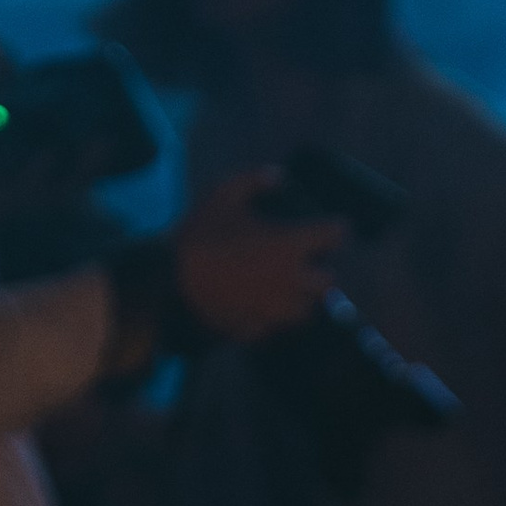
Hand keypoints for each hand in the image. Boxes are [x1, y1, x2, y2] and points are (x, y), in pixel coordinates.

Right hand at [172, 168, 344, 342]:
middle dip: (323, 269)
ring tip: (287, 284)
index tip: (331, 227)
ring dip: (304, 296)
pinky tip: (262, 303)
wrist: (169, 285)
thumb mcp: (223, 194)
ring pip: (309, 309)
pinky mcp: (261, 329)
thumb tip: (279, 176)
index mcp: (291, 245)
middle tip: (308, 260)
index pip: (336, 235)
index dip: (336, 229)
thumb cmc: (198, 236)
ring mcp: (278, 310)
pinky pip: (280, 326)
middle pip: (329, 281)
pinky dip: (278, 315)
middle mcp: (293, 281)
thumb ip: (255, 180)